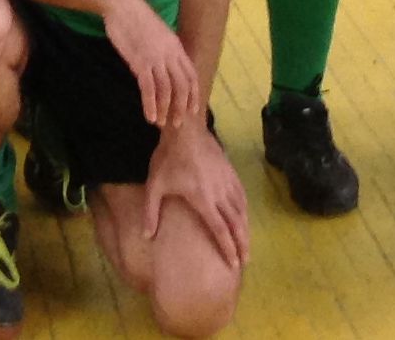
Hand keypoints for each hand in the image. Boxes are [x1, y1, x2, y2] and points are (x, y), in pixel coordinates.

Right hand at [101, 0, 199, 128]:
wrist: (121, 4)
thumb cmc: (136, 17)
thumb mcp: (157, 34)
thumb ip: (164, 50)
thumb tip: (165, 67)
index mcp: (176, 46)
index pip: (191, 75)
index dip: (193, 95)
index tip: (191, 110)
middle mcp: (170, 54)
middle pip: (182, 86)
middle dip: (180, 107)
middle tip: (176, 124)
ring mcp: (156, 58)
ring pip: (166, 90)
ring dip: (165, 109)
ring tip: (160, 123)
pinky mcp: (140, 61)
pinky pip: (149, 88)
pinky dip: (150, 104)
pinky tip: (148, 116)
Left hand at [143, 118, 248, 270]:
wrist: (185, 129)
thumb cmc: (167, 158)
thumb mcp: (154, 186)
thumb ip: (150, 212)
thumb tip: (147, 236)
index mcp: (202, 199)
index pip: (219, 230)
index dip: (228, 248)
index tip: (233, 264)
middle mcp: (219, 194)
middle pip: (235, 224)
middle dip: (242, 244)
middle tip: (246, 261)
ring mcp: (227, 182)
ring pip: (241, 211)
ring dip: (245, 229)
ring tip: (247, 244)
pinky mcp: (231, 172)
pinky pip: (242, 196)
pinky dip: (245, 210)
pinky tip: (244, 216)